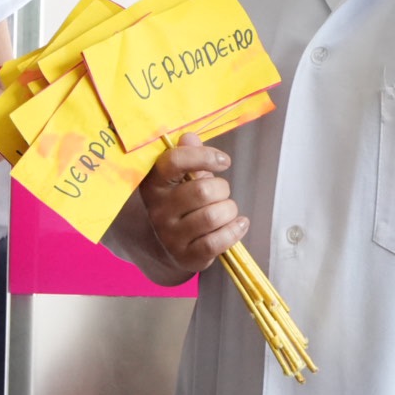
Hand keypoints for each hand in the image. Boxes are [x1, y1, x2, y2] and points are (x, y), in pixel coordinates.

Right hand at [137, 133, 247, 275]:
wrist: (166, 246)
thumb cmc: (180, 204)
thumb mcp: (181, 178)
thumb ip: (189, 156)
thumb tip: (190, 138)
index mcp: (155, 183)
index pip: (174, 161)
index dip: (204, 157)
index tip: (224, 161)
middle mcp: (158, 209)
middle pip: (202, 191)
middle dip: (222, 189)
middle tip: (222, 193)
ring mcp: (169, 235)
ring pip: (212, 217)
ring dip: (229, 210)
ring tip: (228, 210)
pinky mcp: (185, 256)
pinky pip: (216, 242)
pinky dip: (234, 231)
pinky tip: (238, 224)